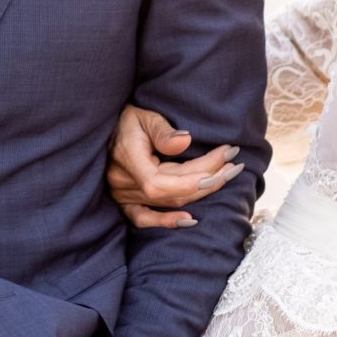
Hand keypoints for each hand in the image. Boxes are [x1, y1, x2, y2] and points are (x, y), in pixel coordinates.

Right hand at [106, 102, 239, 228]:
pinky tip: (190, 221)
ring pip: (167, 202)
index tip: (224, 160)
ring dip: (199, 192)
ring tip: (225, 176)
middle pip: (172, 191)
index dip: (194, 178)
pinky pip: (143, 218)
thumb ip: (162, 131)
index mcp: (127, 160)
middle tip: (235, 164)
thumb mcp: (143, 115)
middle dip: (208, 178)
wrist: (101, 129)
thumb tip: (185, 142)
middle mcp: (123, 183)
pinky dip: (166, 221)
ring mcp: (123, 195)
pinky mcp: (124, 201)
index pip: (162, 181)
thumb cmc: (124, 119)